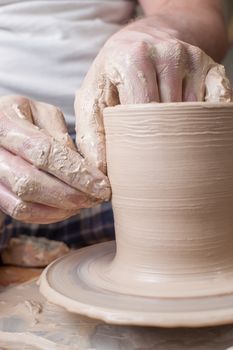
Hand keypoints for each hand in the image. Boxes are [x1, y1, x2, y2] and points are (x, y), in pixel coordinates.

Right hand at [0, 96, 109, 223]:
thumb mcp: (45, 115)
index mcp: (5, 121)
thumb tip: (88, 170)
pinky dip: (46, 215)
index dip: (76, 173)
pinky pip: (18, 212)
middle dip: (69, 195)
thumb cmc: (27, 117)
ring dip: (59, 209)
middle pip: (29, 182)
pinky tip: (67, 209)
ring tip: (84, 203)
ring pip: (22, 203)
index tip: (102, 185)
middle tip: (96, 198)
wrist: (0, 126)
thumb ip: (63, 138)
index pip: (44, 152)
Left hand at [75, 21, 231, 172]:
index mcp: (133, 58)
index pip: (144, 111)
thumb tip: (103, 176)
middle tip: (153, 154)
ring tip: (168, 136)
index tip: (138, 157)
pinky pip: (218, 103)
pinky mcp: (212, 66)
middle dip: (162, 139)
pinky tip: (193, 127)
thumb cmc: (112, 76)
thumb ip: (91, 137)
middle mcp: (167, 53)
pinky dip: (207, 121)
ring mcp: (193, 58)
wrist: (138, 42)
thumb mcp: (92, 101)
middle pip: (171, 114)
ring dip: (183, 130)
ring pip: (195, 112)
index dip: (142, 139)